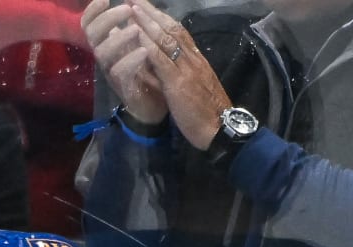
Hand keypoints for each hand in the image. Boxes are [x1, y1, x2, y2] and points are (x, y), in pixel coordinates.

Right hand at [81, 0, 168, 126]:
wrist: (157, 101)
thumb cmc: (149, 69)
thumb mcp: (141, 42)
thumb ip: (135, 23)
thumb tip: (133, 0)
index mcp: (107, 42)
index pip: (89, 24)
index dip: (92, 11)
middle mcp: (105, 56)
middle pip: (92, 35)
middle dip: (107, 19)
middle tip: (127, 9)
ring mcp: (112, 72)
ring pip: (103, 53)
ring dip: (119, 38)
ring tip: (136, 29)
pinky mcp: (123, 87)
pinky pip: (120, 72)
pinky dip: (131, 60)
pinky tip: (144, 51)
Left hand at [125, 0, 234, 149]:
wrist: (219, 127)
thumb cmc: (205, 112)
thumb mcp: (191, 87)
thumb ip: (177, 74)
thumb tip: (159, 63)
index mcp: (196, 59)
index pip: (179, 32)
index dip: (162, 18)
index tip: (146, 7)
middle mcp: (193, 58)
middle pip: (172, 29)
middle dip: (152, 13)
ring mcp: (186, 68)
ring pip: (166, 40)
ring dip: (147, 23)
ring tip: (132, 9)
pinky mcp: (178, 82)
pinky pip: (162, 60)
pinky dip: (149, 46)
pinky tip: (137, 36)